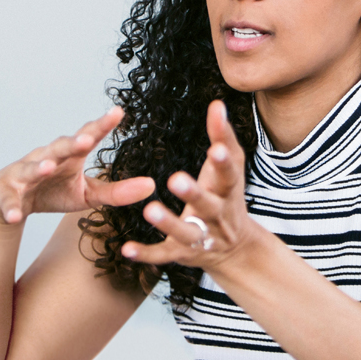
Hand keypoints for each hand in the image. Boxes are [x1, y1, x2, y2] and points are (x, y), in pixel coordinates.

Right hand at [0, 106, 155, 224]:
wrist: (7, 205)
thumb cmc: (52, 192)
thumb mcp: (86, 194)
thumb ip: (116, 192)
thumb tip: (151, 186)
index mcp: (69, 156)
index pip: (88, 137)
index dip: (102, 125)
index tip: (118, 112)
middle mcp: (46, 157)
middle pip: (60, 147)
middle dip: (72, 142)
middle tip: (87, 138)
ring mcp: (23, 175)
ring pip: (31, 167)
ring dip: (39, 167)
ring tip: (48, 167)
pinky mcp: (4, 194)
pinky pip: (8, 202)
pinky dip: (11, 208)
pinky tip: (15, 216)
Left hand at [120, 100, 259, 269]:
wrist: (235, 247)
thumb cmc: (226, 195)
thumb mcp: (230, 168)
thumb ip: (223, 136)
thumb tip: (216, 103)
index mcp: (229, 190)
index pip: (229, 174)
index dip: (223, 162)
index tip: (215, 148)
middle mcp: (217, 216)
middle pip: (207, 206)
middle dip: (193, 194)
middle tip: (175, 179)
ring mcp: (200, 237)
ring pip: (185, 233)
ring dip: (168, 223)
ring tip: (149, 209)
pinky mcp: (182, 254)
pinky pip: (163, 255)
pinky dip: (145, 254)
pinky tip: (125, 248)